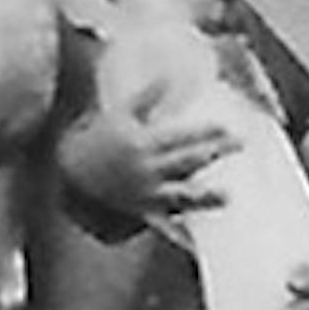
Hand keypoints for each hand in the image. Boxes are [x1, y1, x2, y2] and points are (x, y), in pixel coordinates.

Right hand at [61, 80, 234, 226]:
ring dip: (204, 196)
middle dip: (215, 152)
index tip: (229, 125)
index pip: (180, 135)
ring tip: (227, 195)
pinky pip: (163, 221)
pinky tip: (198, 235)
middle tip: (241, 144)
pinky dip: (180, 226)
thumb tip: (169, 74)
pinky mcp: (140, 213)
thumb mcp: (118, 115)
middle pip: (187, 159)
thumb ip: (147, 97)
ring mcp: (144, 193)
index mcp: (141, 142)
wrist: (66, 177)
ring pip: (179, 194)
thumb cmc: (92, 141)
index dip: (206, 131)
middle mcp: (146, 168)